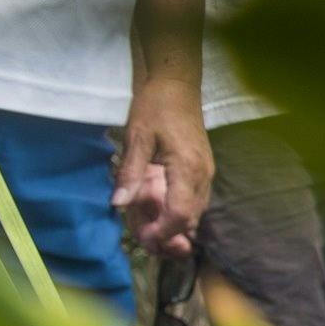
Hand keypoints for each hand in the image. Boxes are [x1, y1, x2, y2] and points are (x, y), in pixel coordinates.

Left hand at [114, 74, 210, 257]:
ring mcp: (206, 174)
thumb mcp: (137, 137)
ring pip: (195, 213)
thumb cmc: (156, 107)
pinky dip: (178, 213)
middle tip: (141, 238)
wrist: (177, 87)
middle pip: (191, 219)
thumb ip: (130, 172)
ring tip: (146, 227)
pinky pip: (194, 202)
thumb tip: (118, 204)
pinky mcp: (202, 172)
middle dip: (168, 236)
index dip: (162, 233)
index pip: (181, 214)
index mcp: (187, 169)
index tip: (141, 238)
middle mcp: (202, 176)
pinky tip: (159, 212)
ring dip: (173, 226)